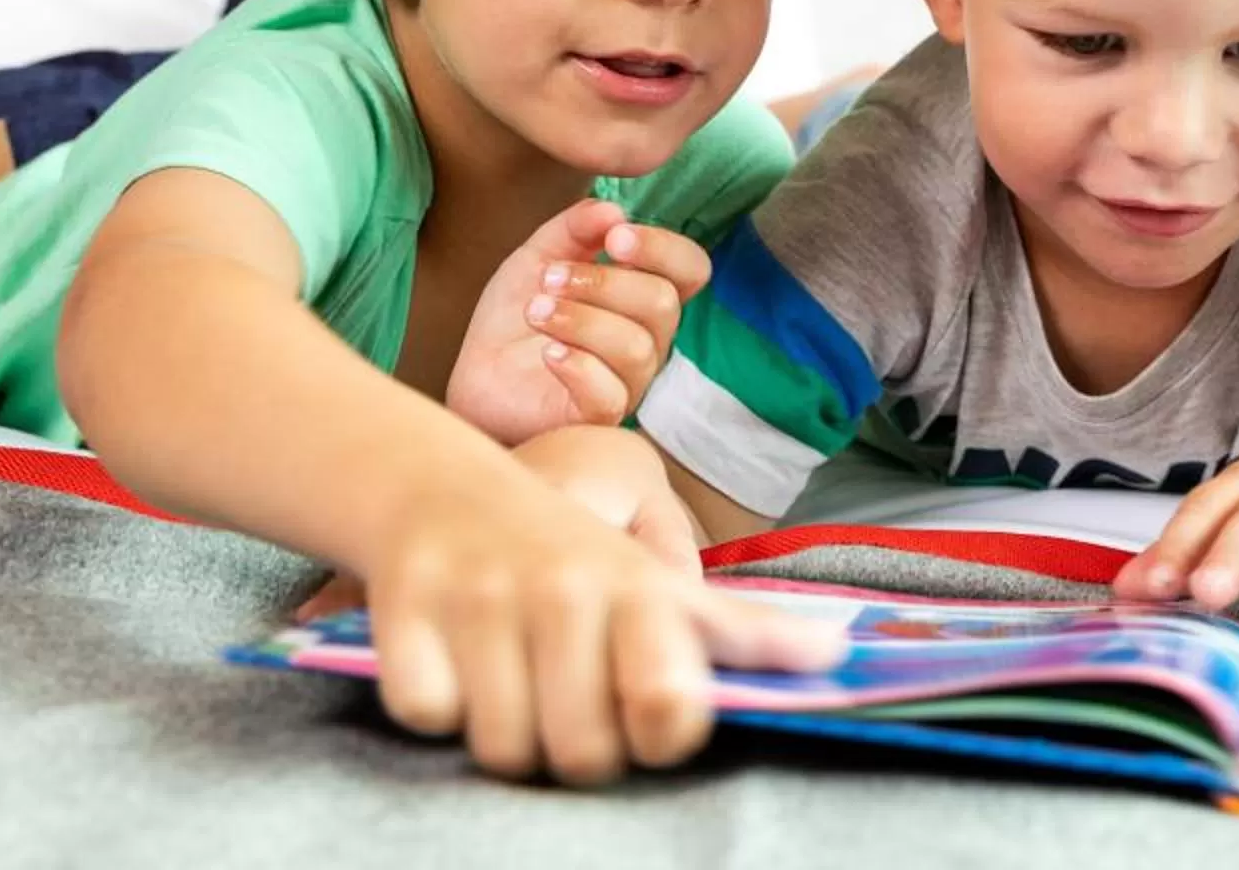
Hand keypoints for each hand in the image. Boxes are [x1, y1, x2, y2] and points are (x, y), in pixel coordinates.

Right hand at [335, 428, 845, 781]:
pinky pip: (425, 713)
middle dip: (572, 746)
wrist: (440, 484)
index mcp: (637, 590)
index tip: (643, 713)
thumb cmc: (568, 553)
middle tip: (562, 696)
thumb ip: (744, 629)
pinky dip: (431, 700)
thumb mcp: (659, 577)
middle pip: (581, 755)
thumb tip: (833, 656)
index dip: (660, 730)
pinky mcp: (405, 608)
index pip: (671, 703)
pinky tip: (447, 655)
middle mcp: (564, 589)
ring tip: (510, 675)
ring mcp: (482, 596)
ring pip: (501, 747)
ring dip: (502, 730)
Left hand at [447, 197, 712, 443]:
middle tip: (549, 278)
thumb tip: (612, 209)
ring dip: (581, 320)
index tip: (615, 238)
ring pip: (637, 347)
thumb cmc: (521, 315)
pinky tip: (547, 352)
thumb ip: (576, 228)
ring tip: (536, 311)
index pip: (691, 269)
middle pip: (663, 304)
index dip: (663, 248)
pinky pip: (611, 395)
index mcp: (644, 294)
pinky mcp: (599, 417)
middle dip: (603, 282)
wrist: (478, 373)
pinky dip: (577, 366)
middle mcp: (649, 338)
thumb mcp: (541, 255)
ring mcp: (628, 381)